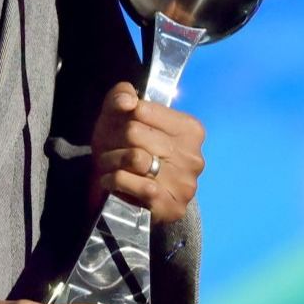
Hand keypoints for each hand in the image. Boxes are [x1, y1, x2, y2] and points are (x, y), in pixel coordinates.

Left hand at [88, 83, 204, 221]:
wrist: (127, 195)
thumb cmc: (127, 150)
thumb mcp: (121, 117)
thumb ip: (121, 96)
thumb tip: (127, 101)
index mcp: (190, 130)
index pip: (142, 110)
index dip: (124, 117)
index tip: (122, 124)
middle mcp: (194, 157)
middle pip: (135, 132)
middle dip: (114, 139)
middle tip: (111, 147)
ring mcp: (186, 184)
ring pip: (135, 158)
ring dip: (111, 160)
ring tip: (109, 164)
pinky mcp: (173, 207)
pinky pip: (136, 184)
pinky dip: (115, 180)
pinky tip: (111, 181)